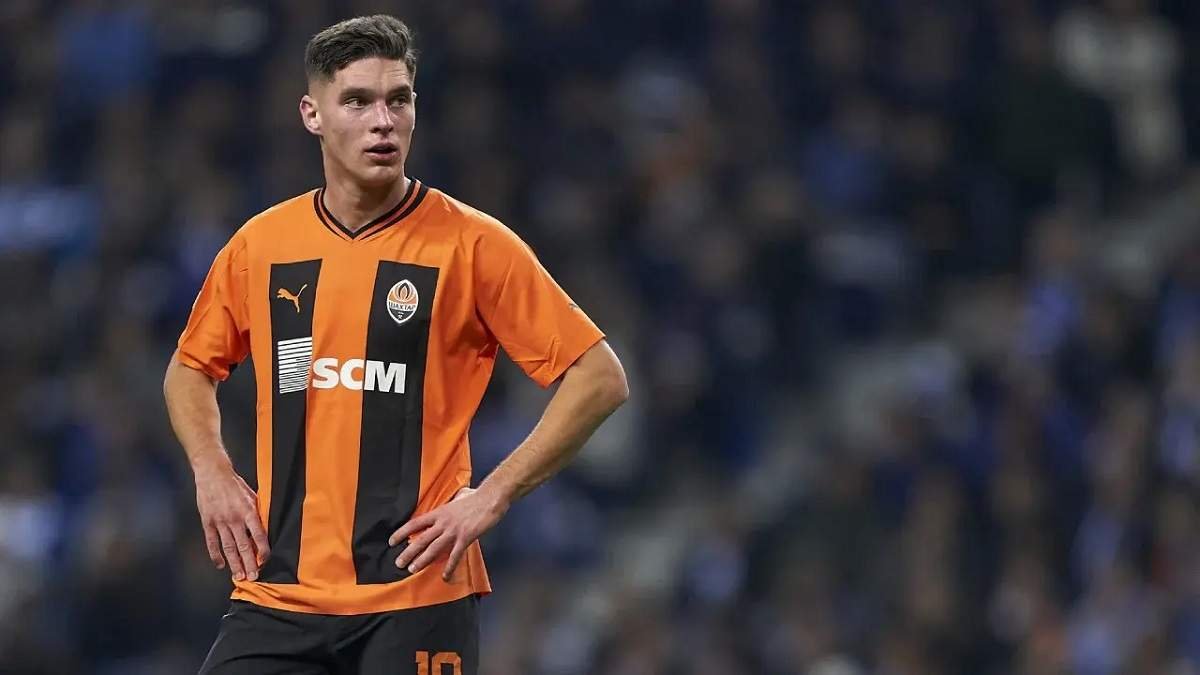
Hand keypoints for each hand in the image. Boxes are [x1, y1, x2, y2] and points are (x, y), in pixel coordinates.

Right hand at [194, 460, 268, 581]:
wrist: (212, 474)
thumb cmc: (235, 484)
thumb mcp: (252, 495)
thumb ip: (257, 512)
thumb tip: (264, 528)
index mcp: (248, 511)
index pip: (259, 535)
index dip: (263, 550)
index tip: (265, 561)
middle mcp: (234, 519)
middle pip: (243, 546)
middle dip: (249, 563)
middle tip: (253, 577)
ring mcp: (220, 522)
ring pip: (228, 547)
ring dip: (234, 563)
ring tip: (239, 576)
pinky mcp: (208, 522)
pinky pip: (212, 542)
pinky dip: (215, 555)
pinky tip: (220, 565)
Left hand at [389, 486, 508, 580]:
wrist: (490, 498)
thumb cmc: (476, 496)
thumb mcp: (459, 497)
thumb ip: (454, 501)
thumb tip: (458, 497)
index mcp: (439, 512)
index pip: (415, 523)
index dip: (402, 532)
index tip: (392, 541)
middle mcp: (443, 523)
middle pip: (421, 539)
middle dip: (408, 552)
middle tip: (399, 563)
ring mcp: (453, 531)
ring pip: (433, 548)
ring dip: (422, 560)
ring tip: (412, 570)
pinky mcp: (465, 538)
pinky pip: (455, 555)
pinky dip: (449, 567)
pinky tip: (445, 577)